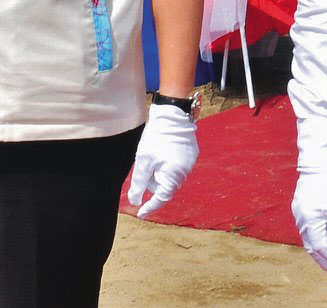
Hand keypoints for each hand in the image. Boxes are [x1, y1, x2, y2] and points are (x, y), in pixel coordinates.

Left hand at [126, 102, 198, 217]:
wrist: (173, 114)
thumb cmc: (156, 138)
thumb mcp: (143, 161)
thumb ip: (138, 183)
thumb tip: (135, 201)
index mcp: (174, 176)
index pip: (161, 198)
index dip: (150, 206)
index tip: (140, 213)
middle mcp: (185, 172)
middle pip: (164, 186)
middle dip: (152, 180)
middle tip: (144, 163)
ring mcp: (190, 163)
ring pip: (170, 176)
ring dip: (159, 171)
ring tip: (153, 154)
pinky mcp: (191, 154)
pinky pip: (176, 166)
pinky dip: (166, 164)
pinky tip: (161, 150)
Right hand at [292, 165, 326, 275]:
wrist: (322, 155)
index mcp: (309, 220)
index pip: (320, 248)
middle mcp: (300, 218)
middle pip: (312, 246)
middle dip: (325, 260)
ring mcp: (299, 210)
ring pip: (310, 237)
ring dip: (322, 249)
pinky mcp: (302, 204)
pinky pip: (309, 227)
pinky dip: (319, 236)